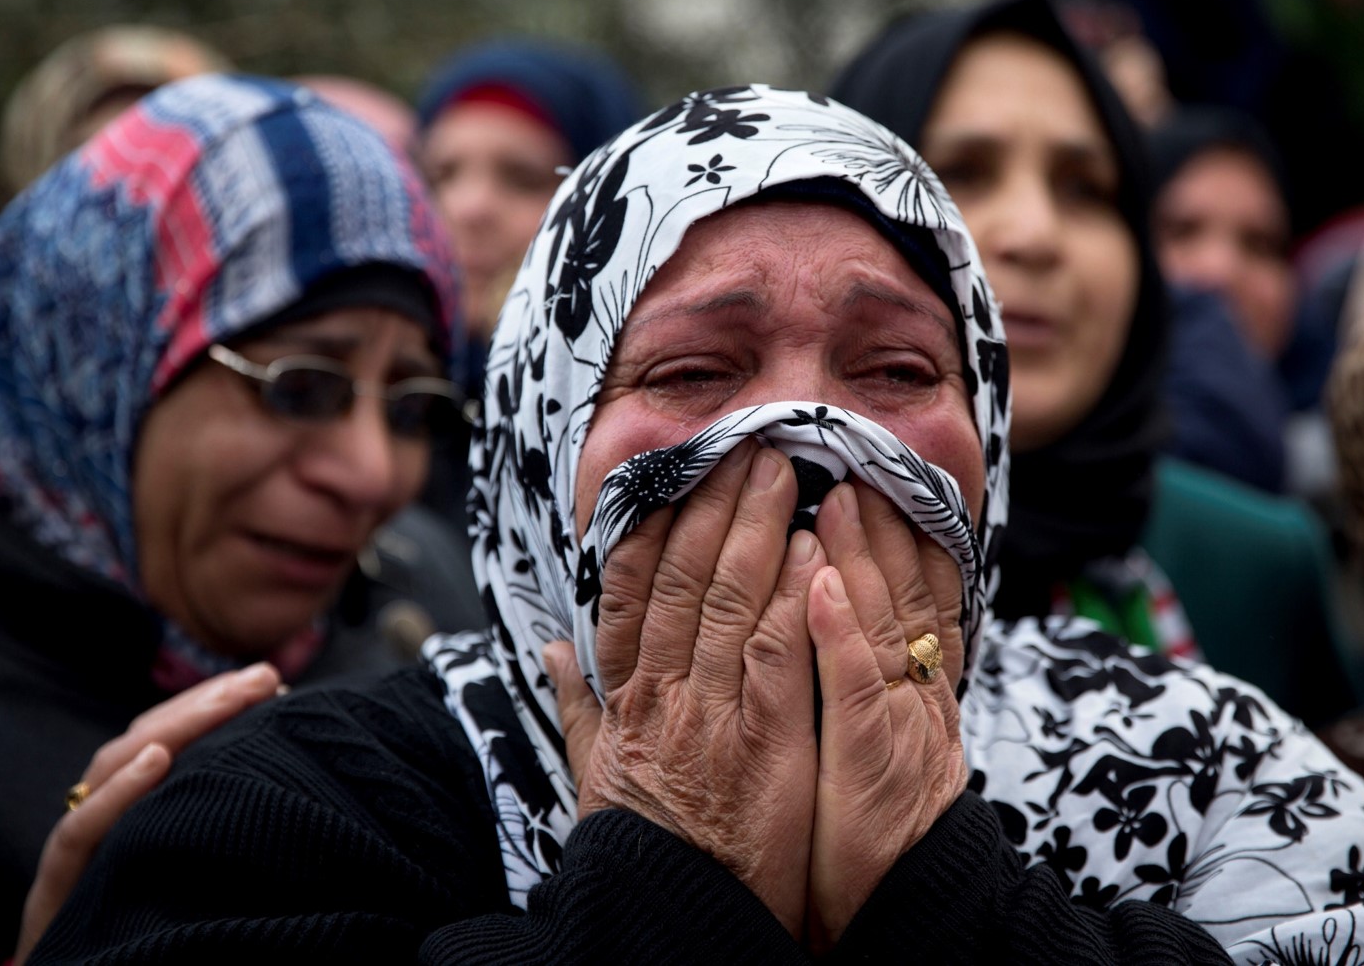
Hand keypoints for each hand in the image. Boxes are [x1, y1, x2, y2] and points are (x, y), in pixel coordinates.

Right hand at [16, 662, 282, 960]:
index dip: (212, 706)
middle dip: (204, 704)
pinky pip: (78, 832)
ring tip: (226, 699)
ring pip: (108, 768)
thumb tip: (293, 772)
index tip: (270, 681)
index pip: (166, 741)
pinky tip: (156, 760)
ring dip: (172, 728)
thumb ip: (222, 818)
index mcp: (131, 816)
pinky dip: (117, 792)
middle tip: (263, 677)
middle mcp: (98, 823)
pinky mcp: (54, 893)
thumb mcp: (197, 869)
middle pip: (143, 743)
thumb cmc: (154, 936)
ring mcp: (72, 854)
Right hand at [547, 444, 820, 932]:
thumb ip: (579, 705)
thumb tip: (552, 650)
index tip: (675, 475)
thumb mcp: (592, 773)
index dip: (654, 525)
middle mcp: (665, 693)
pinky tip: (812, 554)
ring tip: (784, 473)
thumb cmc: (642, 845)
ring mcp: (715, 713)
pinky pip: (779, 655)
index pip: (633, 591)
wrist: (674, 916)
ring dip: (758, 531)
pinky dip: (794, 600)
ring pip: (731, 602)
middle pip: (687, 578)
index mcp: (627, 696)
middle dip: (717, 506)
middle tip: (748, 447)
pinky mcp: (767, 741)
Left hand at [805, 482, 966, 949]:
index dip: (897, 538)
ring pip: (887, 620)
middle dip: (881, 524)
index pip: (913, 596)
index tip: (876, 481)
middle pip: (904, 591)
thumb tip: (842, 626)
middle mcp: (916, 695)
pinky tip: (823, 586)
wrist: (913, 907)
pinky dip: (844, 633)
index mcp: (914, 690)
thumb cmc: (876, 830)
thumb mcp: (877, 745)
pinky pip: (858, 686)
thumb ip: (863, 681)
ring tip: (842, 495)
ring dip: (865, 555)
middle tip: (856, 461)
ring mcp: (899, 722)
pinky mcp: (873, 757)